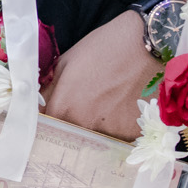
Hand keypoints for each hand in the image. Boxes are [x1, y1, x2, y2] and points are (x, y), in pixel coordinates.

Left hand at [45, 11, 160, 138]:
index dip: (47, 125)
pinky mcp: (131, 135)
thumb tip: (39, 107)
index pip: (45, 130)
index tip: (53, 120)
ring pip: (95, 141)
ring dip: (96, 129)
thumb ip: (49, 89)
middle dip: (71, 129)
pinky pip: (117, 139)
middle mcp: (83, 125)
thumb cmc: (105, 47)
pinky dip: (117, 129)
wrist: (148, 46)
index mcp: (62, 107)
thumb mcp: (67, 61)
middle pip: (70, 139)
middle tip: (83, 111)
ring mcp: (108, 132)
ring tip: (107, 107)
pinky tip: (123, 110)